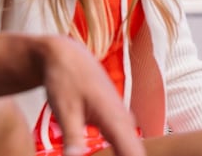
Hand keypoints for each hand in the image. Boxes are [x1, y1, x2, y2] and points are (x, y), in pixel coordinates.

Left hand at [36, 36, 144, 155]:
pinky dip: (122, 155)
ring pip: (132, 149)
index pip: (135, 154)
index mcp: (115, 118)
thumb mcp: (64, 111)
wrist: (66, 56)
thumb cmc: (65, 79)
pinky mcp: (114, 120)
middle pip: (137, 154)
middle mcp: (123, 119)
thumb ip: (72, 139)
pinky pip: (124, 143)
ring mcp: (121, 119)